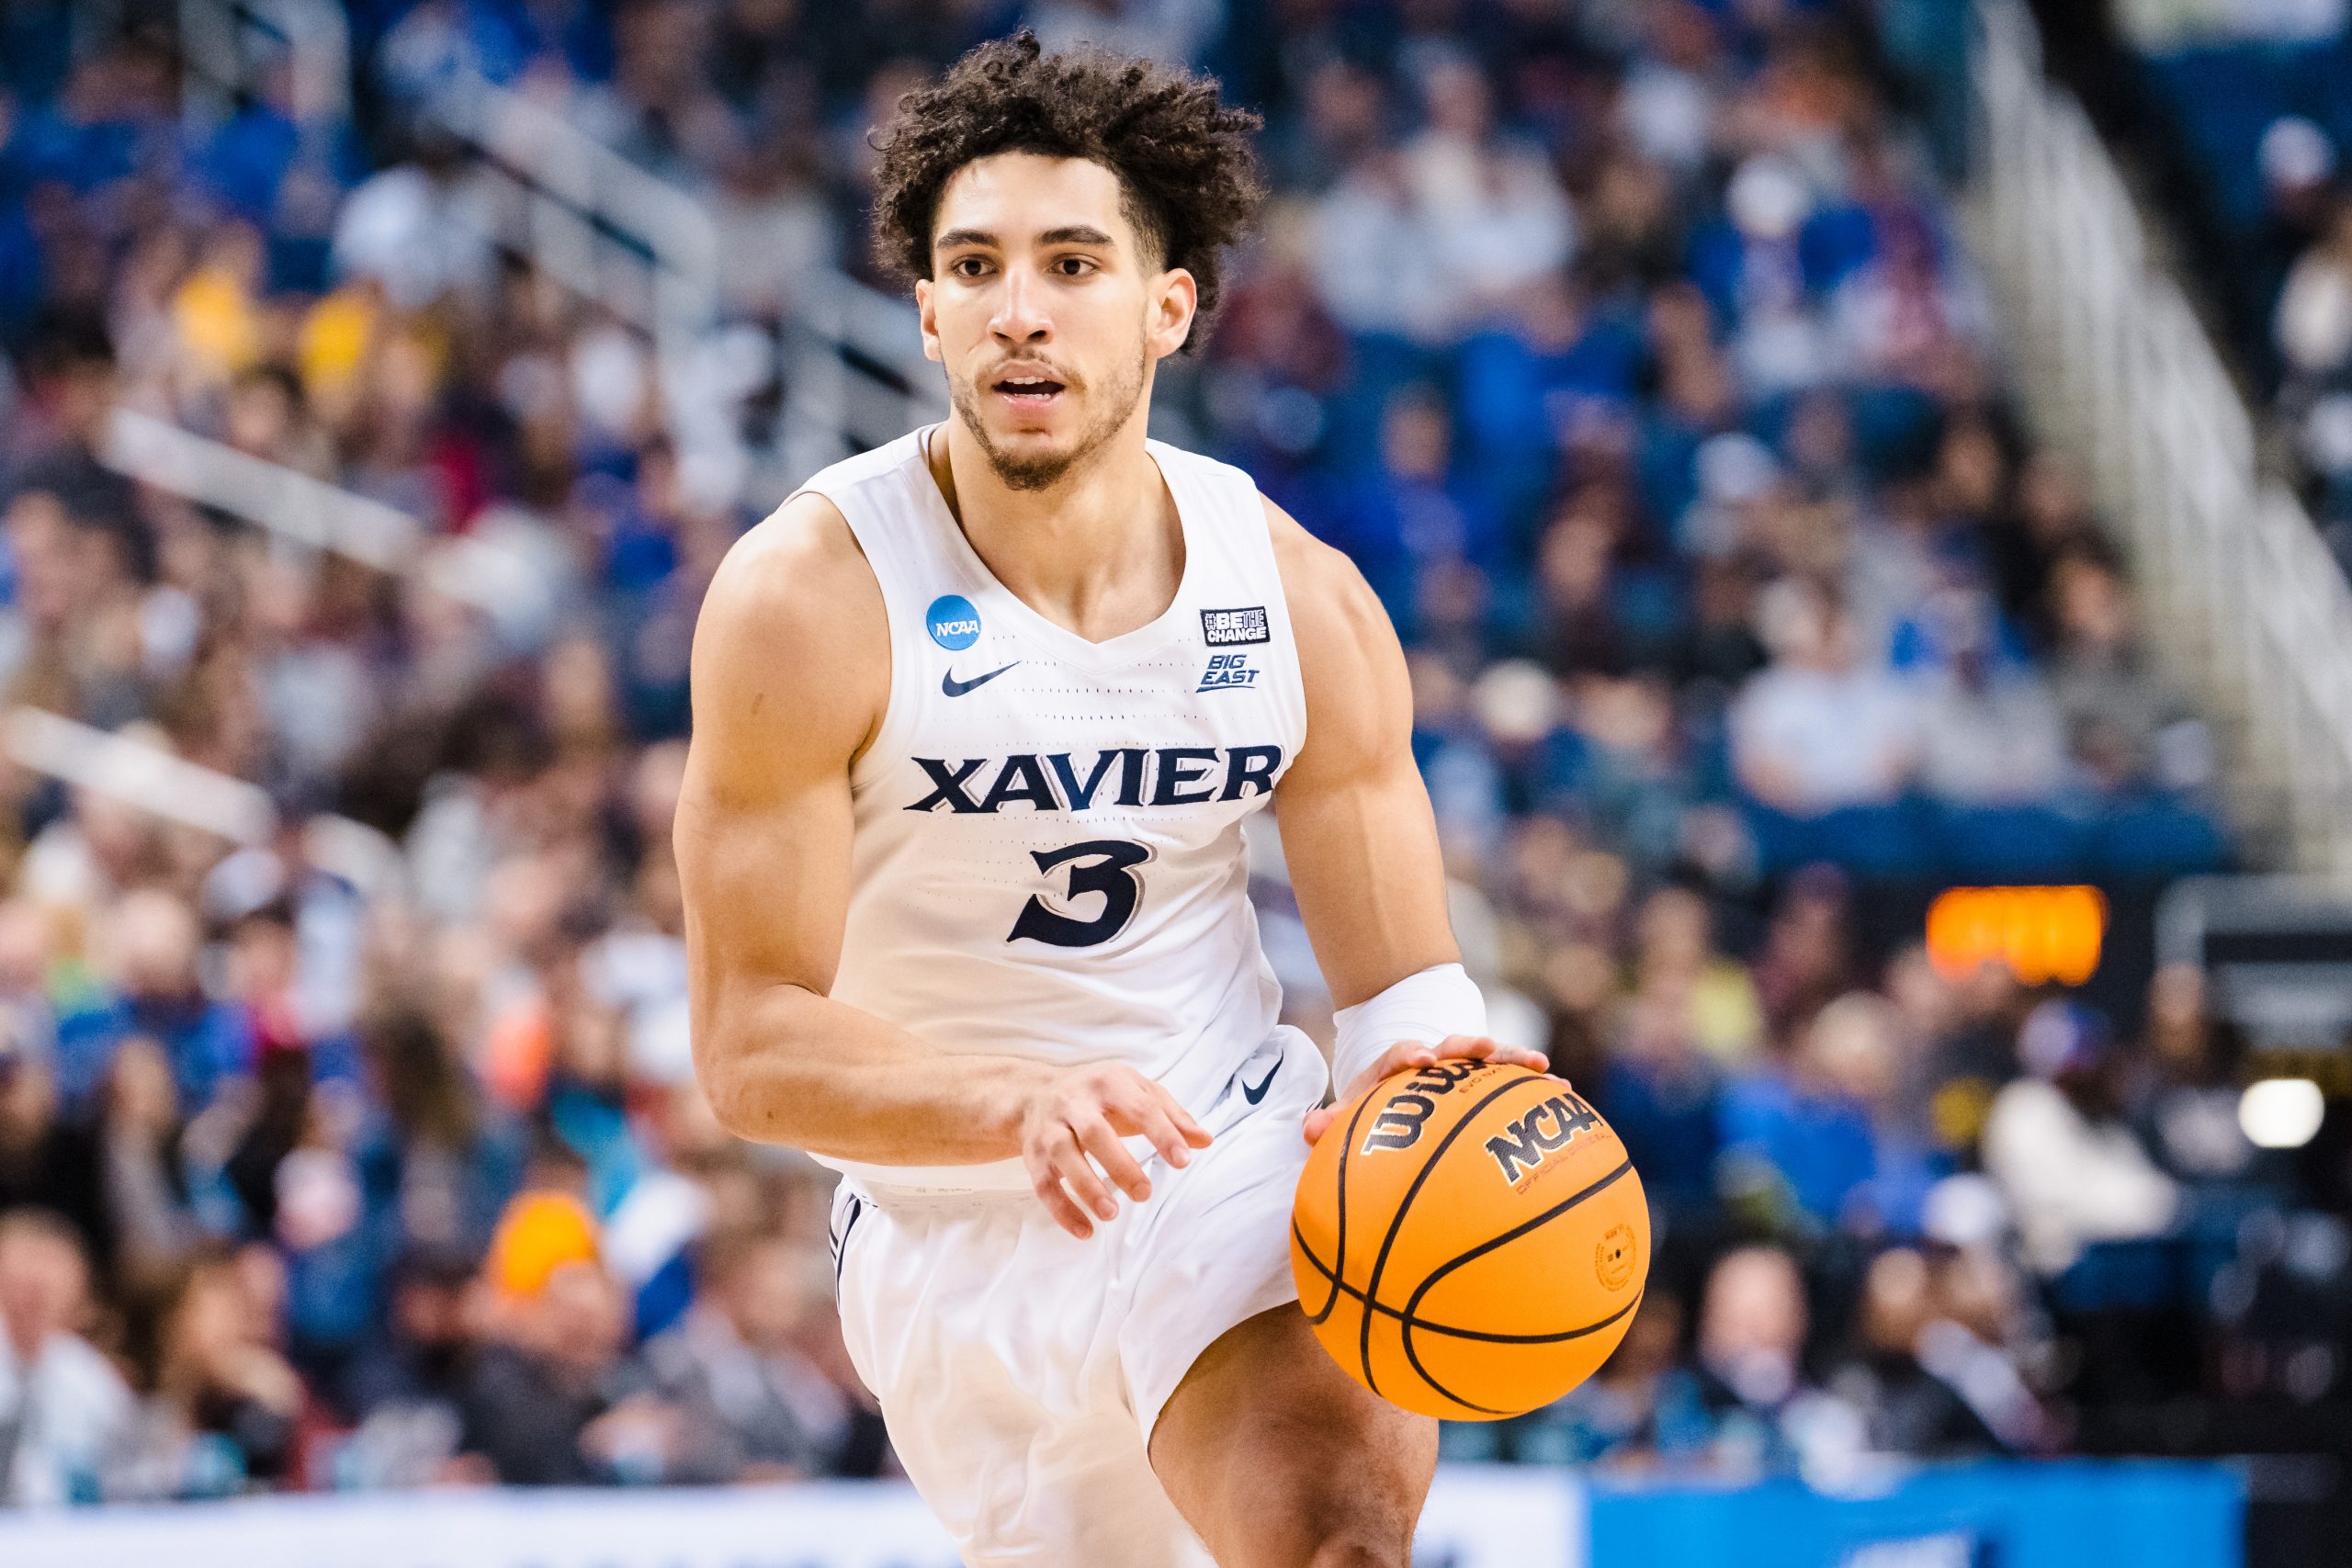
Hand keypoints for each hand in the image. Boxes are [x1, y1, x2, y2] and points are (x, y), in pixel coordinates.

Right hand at [1020, 1061, 1213, 1238]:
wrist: (1035, 1094)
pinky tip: (1086, 1231)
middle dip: (1119, 1164)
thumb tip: (1205, 1141)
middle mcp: (1074, 1102)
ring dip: (1087, 1187)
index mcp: (1108, 1082)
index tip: (1183, 1161)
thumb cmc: (1100, 1096)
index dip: (1162, 1133)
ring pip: (1063, 1156)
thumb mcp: (1137, 1092)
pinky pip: (1044, 1184)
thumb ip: (1172, 1115)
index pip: (1139, 1106)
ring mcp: (1050, 1129)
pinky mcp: (1033, 1156)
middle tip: (1145, 1193)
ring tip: (1111, 1214)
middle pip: (1094, 1132)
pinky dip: (1062, 1210)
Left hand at [1303, 1034, 1552, 1144]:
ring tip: (1541, 1065)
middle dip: (1467, 1045)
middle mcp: (1434, 1065)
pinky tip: (1566, 1092)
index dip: (1408, 1054)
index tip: (1421, 1059)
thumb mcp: (1354, 1122)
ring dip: (1513, 1059)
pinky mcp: (1489, 1088)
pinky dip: (1537, 1085)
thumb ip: (1334, 1126)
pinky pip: (1515, 1085)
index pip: (1399, 1056)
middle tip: (1483, 1046)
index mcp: (1396, 1071)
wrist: (1398, 1104)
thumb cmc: (1375, 1120)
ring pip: (1489, 1060)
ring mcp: (1464, 1075)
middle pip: (1451, 1048)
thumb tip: (1310, 1128)